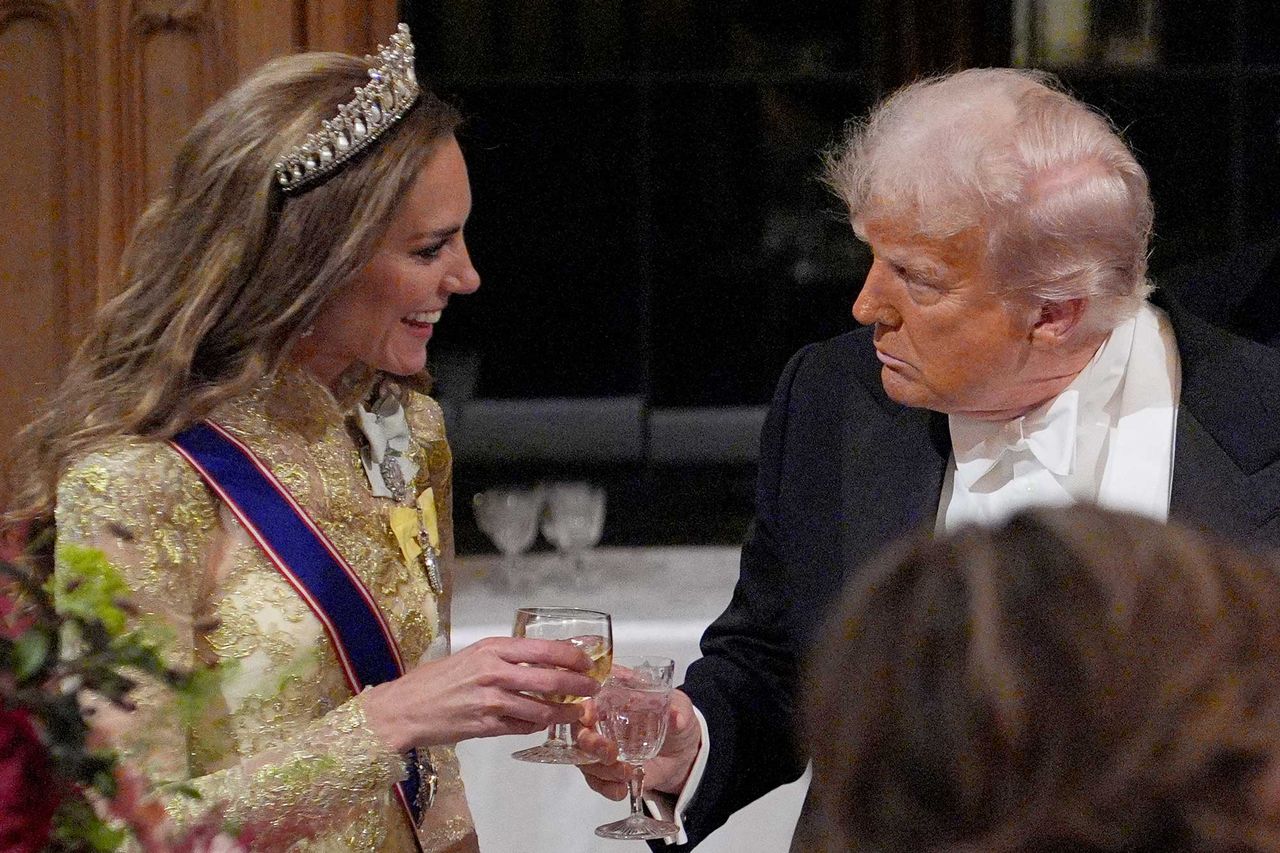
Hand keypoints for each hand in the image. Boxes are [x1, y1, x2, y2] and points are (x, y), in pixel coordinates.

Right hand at [361, 636, 600, 751]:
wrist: (403, 709)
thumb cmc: (435, 680)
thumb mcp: (471, 656)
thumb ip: (503, 658)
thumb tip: (539, 660)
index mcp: (492, 649)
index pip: (544, 649)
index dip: (571, 657)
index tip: (587, 662)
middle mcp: (493, 672)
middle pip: (550, 679)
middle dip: (578, 686)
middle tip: (593, 690)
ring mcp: (490, 701)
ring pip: (540, 709)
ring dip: (564, 712)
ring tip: (577, 713)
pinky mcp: (486, 727)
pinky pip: (522, 727)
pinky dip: (536, 726)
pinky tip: (542, 724)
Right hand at [574, 688, 700, 800]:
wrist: (684, 756)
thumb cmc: (677, 722)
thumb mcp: (682, 710)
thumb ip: (679, 711)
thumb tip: (676, 717)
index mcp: (615, 699)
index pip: (589, 699)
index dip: (584, 707)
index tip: (591, 716)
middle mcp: (602, 723)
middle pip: (579, 731)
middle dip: (589, 743)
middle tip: (610, 753)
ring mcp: (602, 749)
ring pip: (584, 759)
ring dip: (601, 770)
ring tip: (626, 773)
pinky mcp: (607, 771)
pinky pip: (595, 781)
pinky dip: (606, 788)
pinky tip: (621, 790)